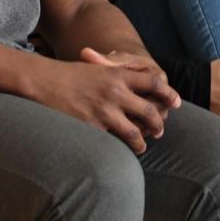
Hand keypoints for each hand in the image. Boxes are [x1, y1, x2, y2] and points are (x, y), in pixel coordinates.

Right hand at [31, 52, 180, 154]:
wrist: (43, 82)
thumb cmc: (70, 74)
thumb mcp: (98, 68)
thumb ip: (119, 74)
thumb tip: (141, 81)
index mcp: (118, 75)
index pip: (154, 82)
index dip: (168, 93)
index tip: (176, 102)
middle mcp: (115, 92)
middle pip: (149, 110)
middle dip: (158, 124)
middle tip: (160, 131)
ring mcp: (104, 111)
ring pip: (134, 132)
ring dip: (141, 142)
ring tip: (142, 147)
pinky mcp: (92, 126)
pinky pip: (112, 141)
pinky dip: (118, 147)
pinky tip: (119, 151)